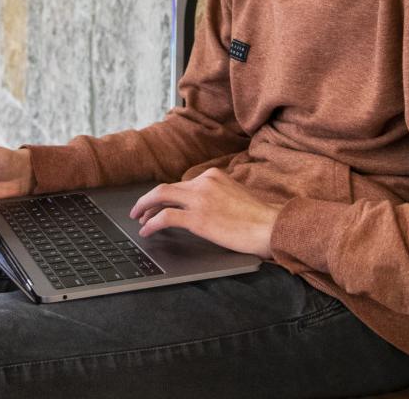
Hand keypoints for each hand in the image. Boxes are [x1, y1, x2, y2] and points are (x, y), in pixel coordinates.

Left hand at [129, 167, 283, 260]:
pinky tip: (147, 231)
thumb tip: (203, 207)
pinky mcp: (197, 218)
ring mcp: (199, 199)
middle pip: (166, 188)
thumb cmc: (259, 218)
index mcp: (213, 176)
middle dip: (148, 200)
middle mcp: (203, 182)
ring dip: (144, 209)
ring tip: (138, 220)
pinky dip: (152, 223)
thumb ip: (217, 195)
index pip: (181, 184)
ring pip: (160, 197)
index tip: (159, 205)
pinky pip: (165, 217)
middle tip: (138, 211)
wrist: (270, 227)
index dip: (166, 196)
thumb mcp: (236, 195)